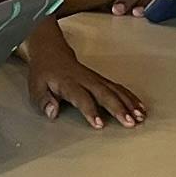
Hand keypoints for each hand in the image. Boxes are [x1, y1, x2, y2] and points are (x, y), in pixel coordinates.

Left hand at [27, 39, 147, 130]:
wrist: (51, 52)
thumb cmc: (44, 73)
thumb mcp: (35, 87)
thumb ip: (43, 101)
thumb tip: (52, 112)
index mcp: (68, 83)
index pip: (81, 98)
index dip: (90, 111)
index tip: (99, 124)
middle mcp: (85, 80)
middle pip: (105, 94)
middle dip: (119, 108)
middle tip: (130, 122)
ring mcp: (96, 78)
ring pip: (115, 90)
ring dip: (129, 104)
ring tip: (140, 117)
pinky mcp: (102, 79)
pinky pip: (119, 88)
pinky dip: (131, 97)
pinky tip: (140, 107)